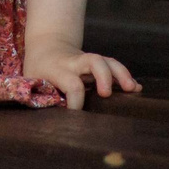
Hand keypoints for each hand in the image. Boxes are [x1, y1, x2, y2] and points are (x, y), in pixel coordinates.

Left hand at [24, 44, 141, 109]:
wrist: (47, 46)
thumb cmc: (38, 69)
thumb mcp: (31, 81)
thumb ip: (40, 96)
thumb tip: (49, 122)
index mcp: (56, 68)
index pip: (71, 83)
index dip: (76, 100)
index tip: (75, 114)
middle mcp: (75, 63)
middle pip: (93, 61)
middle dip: (104, 76)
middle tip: (107, 94)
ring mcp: (88, 62)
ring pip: (107, 61)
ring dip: (122, 74)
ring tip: (133, 89)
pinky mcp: (98, 64)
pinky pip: (114, 66)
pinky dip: (126, 76)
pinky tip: (137, 88)